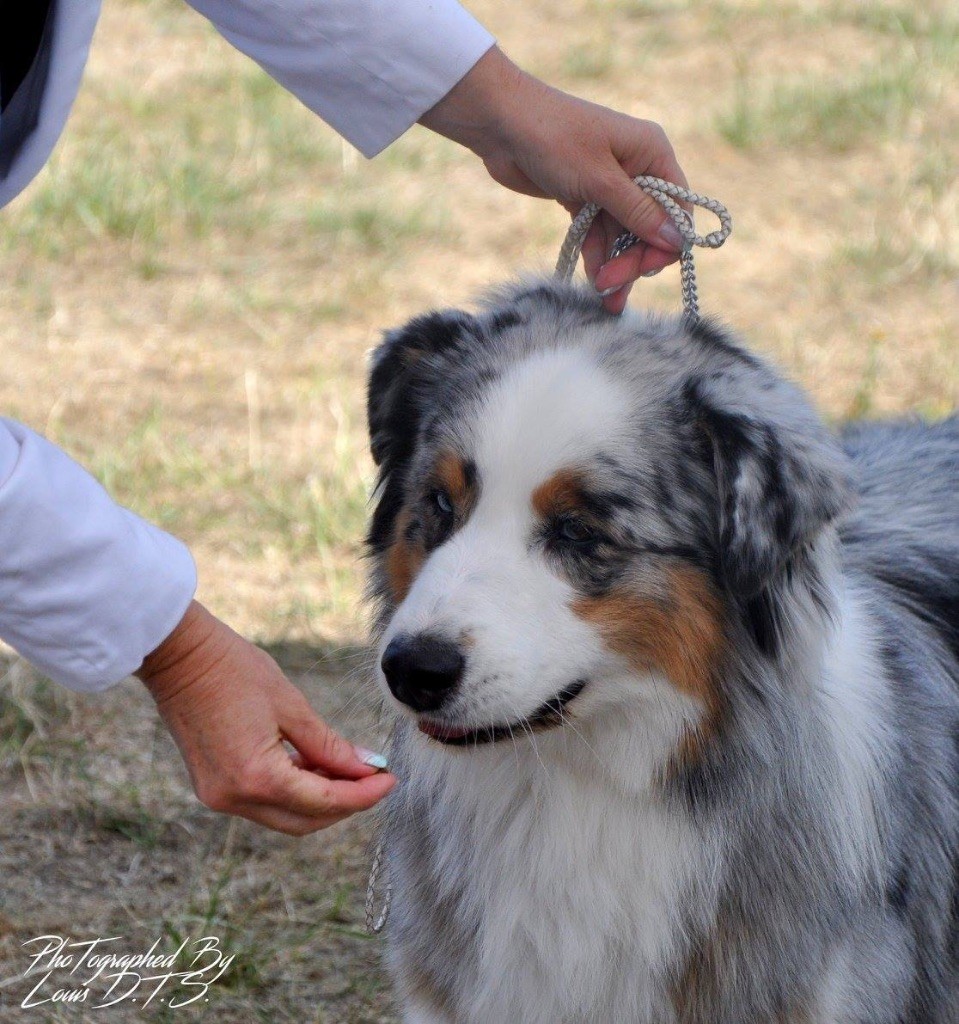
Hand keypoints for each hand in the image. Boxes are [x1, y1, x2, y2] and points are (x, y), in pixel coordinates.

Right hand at [137, 601, 394, 834]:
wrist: (178, 656)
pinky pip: (263, 802)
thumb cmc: (232, 668)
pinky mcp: (213, 786)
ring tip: (349, 767)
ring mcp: (219, 796)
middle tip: (375, 778)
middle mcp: (234, 797)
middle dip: (344, 804)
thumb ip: (328, 745)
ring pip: (284, 815)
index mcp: (255, 776)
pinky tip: (315, 765)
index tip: (390, 780)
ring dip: (320, 799)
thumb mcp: (289, 704)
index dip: (363, 794)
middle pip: (304, 821)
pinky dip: (293, 790)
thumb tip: (364, 767)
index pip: (323, 801)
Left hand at [419, 47, 689, 314]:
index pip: (677, 209)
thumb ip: (638, 213)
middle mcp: (637, 169)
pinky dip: (597, 257)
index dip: (665, 243)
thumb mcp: (599, 179)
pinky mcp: (585, 198)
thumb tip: (677, 241)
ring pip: (623, 237)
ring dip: (614, 267)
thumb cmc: (554, 139)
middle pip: (649, 229)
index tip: (643, 270)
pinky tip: (592, 282)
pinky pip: (599, 235)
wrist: (500, 125)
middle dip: (633, 260)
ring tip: (601, 297)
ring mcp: (610, 186)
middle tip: (608, 286)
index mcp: (652, 154)